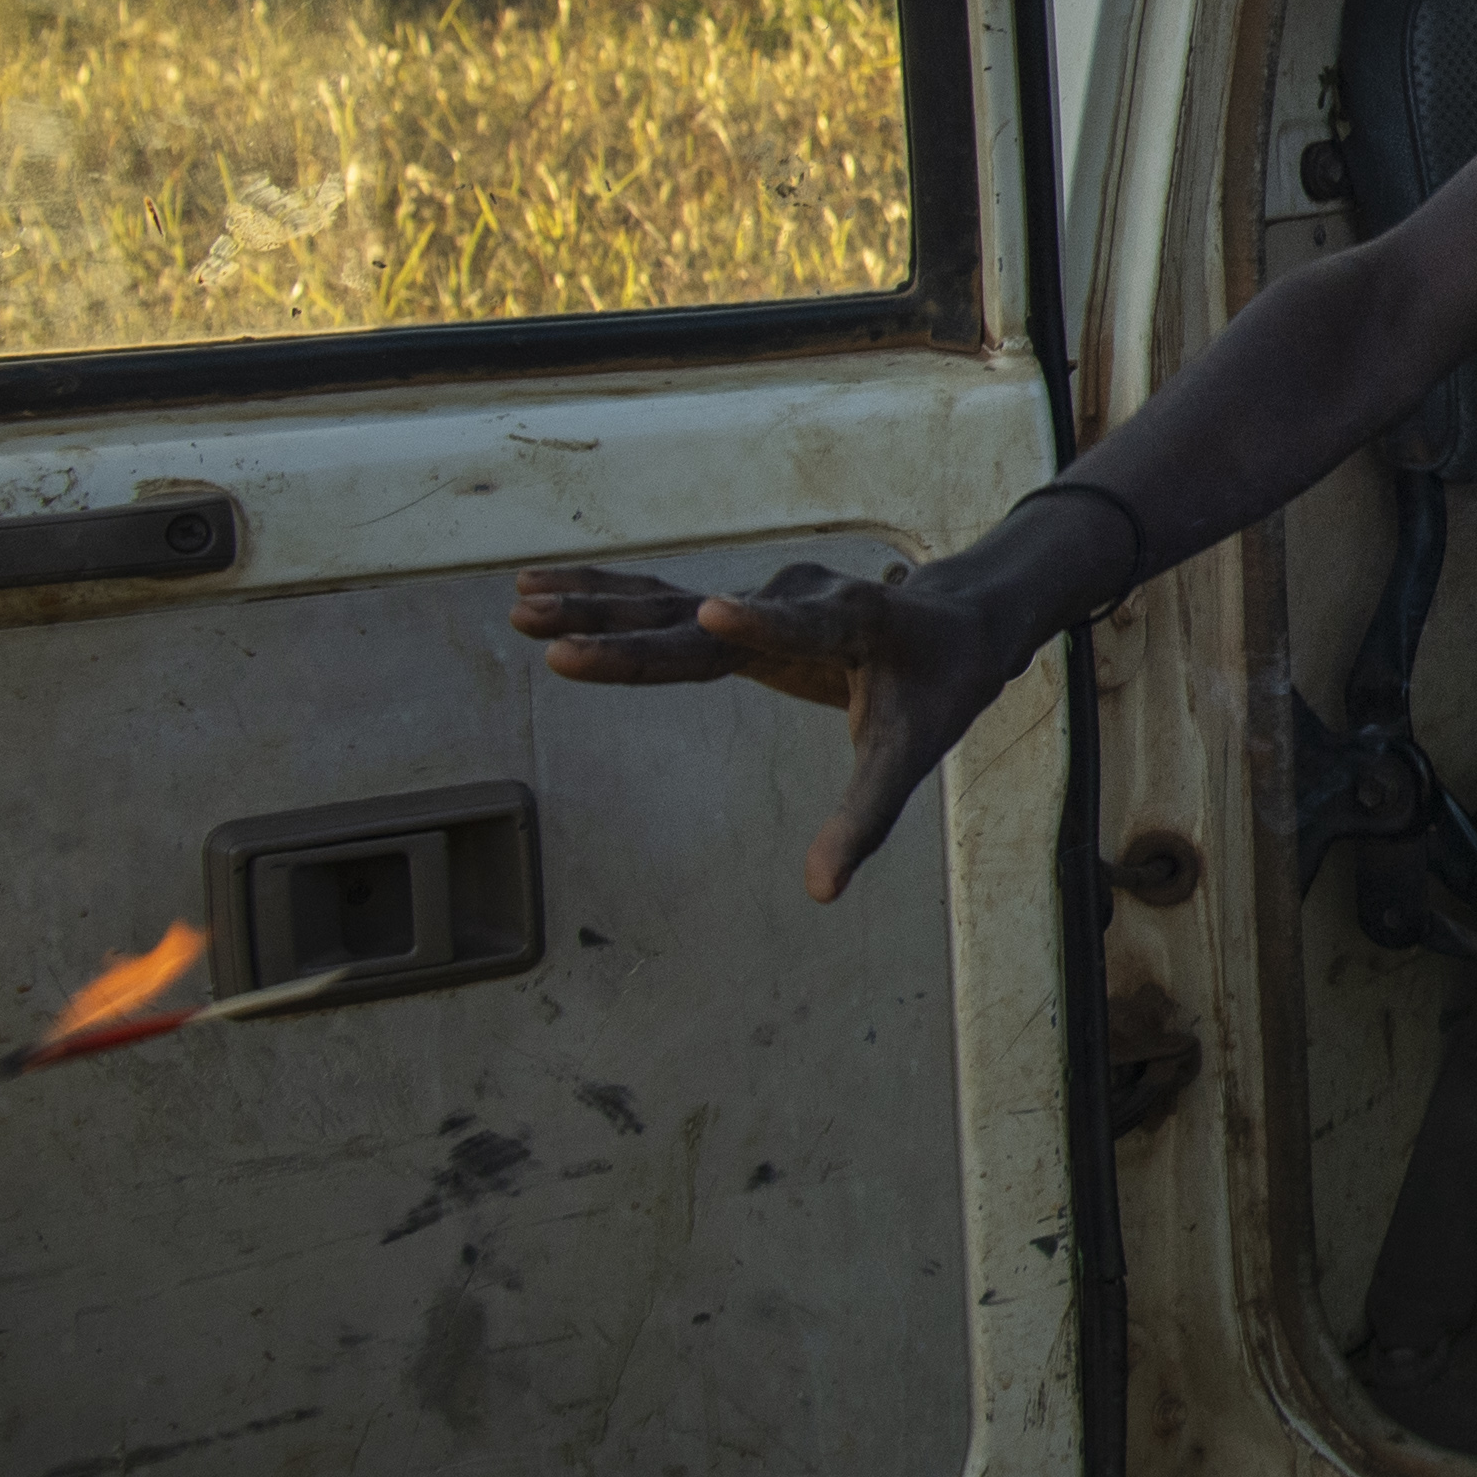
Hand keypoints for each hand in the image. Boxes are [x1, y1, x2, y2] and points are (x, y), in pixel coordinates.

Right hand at [510, 554, 1051, 902]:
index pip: (799, 627)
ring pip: (668, 603)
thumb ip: (864, 819)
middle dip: (627, 633)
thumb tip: (821, 892)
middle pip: (702, 622)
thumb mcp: (911, 756)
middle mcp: (795, 598)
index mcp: (850, 624)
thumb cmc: (938, 688)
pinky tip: (537, 585)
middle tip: (554, 639)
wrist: (954, 622)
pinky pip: (661, 602)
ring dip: (593, 605)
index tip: (718, 611)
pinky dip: (603, 596)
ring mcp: (759, 597)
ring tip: (521, 603)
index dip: (763, 622)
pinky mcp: (737, 607)